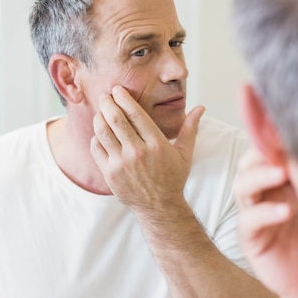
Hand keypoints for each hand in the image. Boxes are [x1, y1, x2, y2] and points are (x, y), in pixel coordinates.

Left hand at [90, 86, 204, 215]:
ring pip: (102, 132)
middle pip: (115, 119)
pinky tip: (100, 134)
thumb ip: (190, 129)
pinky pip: (96, 149)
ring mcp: (122, 163)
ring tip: (100, 112)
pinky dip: (96, 138)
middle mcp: (138, 152)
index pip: (135, 113)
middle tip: (104, 95)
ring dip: (99, 117)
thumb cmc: (173, 179)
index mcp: (156, 143)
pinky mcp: (110, 174)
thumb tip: (201, 108)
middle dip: (107, 103)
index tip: (117, 90)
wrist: (160, 208)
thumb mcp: (185, 154)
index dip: (123, 98)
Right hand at [233, 148, 297, 297]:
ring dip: (259, 176)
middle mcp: (266, 192)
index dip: (273, 138)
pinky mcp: (250, 238)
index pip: (268, 150)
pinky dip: (265, 213)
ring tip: (280, 172)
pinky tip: (285, 211)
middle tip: (281, 148)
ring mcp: (255, 213)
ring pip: (242, 186)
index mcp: (282, 179)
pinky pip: (249, 220)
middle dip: (262, 152)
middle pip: (249, 162)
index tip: (286, 128)